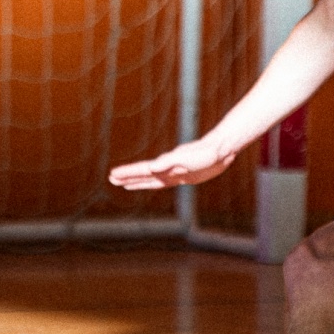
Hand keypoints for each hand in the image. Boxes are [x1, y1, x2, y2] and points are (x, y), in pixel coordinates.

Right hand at [109, 138, 237, 190]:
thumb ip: (169, 162)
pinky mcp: (184, 176)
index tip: (112, 175)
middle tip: (111, 179)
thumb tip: (151, 168)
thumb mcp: (187, 159)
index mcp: (166, 164)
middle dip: (128, 177)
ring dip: (138, 181)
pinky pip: (164, 181)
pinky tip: (152, 181)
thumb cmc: (206, 154)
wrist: (222, 149)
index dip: (128, 173)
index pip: (143, 170)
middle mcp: (168, 168)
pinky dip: (154, 182)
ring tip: (124, 184)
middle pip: (144, 174)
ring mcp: (175, 171)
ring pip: (152, 178)